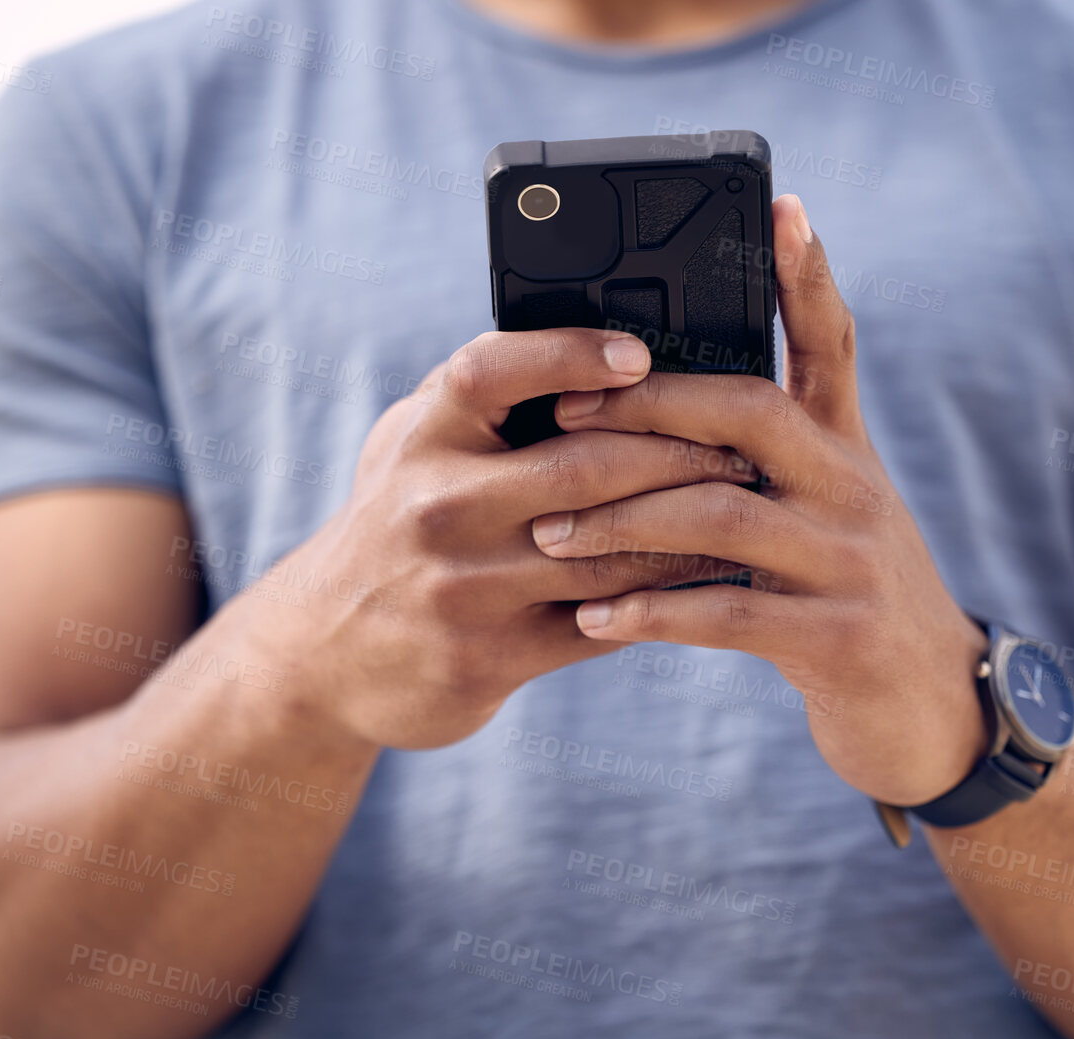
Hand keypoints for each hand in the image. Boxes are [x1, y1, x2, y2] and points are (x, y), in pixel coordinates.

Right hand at [267, 327, 758, 749]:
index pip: (496, 371)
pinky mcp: (491, 656)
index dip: (570, 354)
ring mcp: (465, 586)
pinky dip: (666, 598)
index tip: (640, 354)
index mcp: (424, 433)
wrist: (324, 654)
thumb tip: (606, 347)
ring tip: (750, 510)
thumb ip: (488, 399)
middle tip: (746, 446)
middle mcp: (437, 504)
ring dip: (693, 532)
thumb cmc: (397, 523)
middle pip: (586, 466)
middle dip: (682, 454)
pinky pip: (605, 622)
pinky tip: (711, 581)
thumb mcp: (415, 444)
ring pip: (610, 552)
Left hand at [531, 195, 990, 805]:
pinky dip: (652, 612)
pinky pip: (728, 613)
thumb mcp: (833, 515)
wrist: (934, 710)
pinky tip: (594, 617)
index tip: (779, 205)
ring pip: (722, 512)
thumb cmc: (852, 602)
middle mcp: (855, 490)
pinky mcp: (839, 638)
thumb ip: (775, 461)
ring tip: (549, 532)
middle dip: (648, 405)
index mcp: (848, 451)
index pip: (831, 343)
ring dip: (622, 520)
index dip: (806, 274)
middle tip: (561, 416)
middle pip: (750, 411)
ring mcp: (851, 563)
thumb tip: (676, 409)